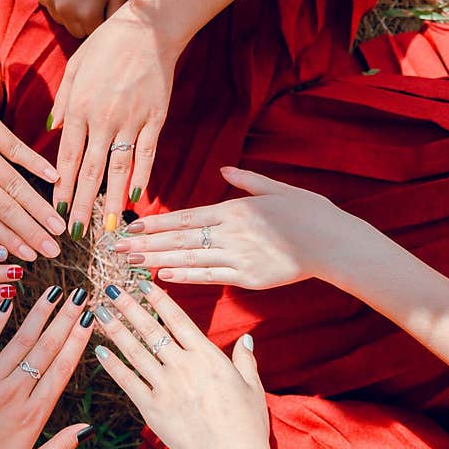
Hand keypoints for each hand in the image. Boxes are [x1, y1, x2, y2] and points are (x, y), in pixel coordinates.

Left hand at [0, 69, 65, 261]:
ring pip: (17, 184)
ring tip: (60, 227)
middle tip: (54, 252)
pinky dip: (37, 164)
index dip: (7, 241)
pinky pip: (17, 149)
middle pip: (5, 209)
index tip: (27, 259)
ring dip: (40, 208)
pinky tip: (56, 179)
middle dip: (32, 234)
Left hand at [0, 286, 94, 448]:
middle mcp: (12, 394)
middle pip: (46, 348)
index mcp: (31, 418)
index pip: (62, 370)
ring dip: (40, 313)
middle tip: (80, 294)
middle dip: (66, 318)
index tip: (90, 319)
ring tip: (56, 291)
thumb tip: (88, 428)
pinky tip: (10, 302)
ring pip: (20, 340)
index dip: (78, 341)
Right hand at [32, 0, 127, 38]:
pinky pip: (47, 3)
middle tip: (89, 1)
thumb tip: (113, 33)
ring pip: (60, 19)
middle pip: (75, 31)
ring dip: (68, 11)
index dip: (98, 23)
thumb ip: (116, 15)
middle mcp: (66, 12)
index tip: (101, 10)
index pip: (92, 35)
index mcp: (88, 15)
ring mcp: (50, 0)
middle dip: (83, 21)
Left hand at [49, 3, 182, 238]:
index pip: (68, 158)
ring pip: (119, 168)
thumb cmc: (105, 47)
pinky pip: (147, 153)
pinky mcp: (155, 118)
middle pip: (91, 170)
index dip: (63, 188)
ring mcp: (131, 120)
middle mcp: (103, 119)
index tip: (57, 211)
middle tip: (77, 232)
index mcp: (80, 109)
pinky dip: (142, 177)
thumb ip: (62, 103)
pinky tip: (137, 199)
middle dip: (83, 204)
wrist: (146, 28)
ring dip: (112, 201)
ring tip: (108, 228)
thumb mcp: (74, 69)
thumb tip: (50, 132)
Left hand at [93, 281, 284, 448]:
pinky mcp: (152, 408)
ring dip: (115, 329)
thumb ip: (245, 360)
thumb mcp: (252, 387)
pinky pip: (128, 381)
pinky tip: (100, 351)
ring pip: (134, 351)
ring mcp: (165, 386)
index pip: (177, 319)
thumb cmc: (246, 425)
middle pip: (150, 329)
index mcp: (207, 356)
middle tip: (110, 288)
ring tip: (99, 312)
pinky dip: (113, 365)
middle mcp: (182, 365)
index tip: (143, 283)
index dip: (158, 299)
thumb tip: (247, 339)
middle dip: (129, 306)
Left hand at [116, 167, 369, 288]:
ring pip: (189, 259)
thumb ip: (246, 181)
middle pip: (179, 239)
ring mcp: (239, 256)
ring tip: (130, 265)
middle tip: (114, 250)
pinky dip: (186, 277)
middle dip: (144, 244)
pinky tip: (163, 277)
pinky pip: (211, 277)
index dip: (154, 224)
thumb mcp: (277, 189)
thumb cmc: (309, 213)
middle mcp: (231, 232)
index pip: (185, 217)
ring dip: (156, 262)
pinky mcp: (248, 277)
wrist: (334, 242)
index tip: (129, 228)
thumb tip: (222, 171)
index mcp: (235, 209)